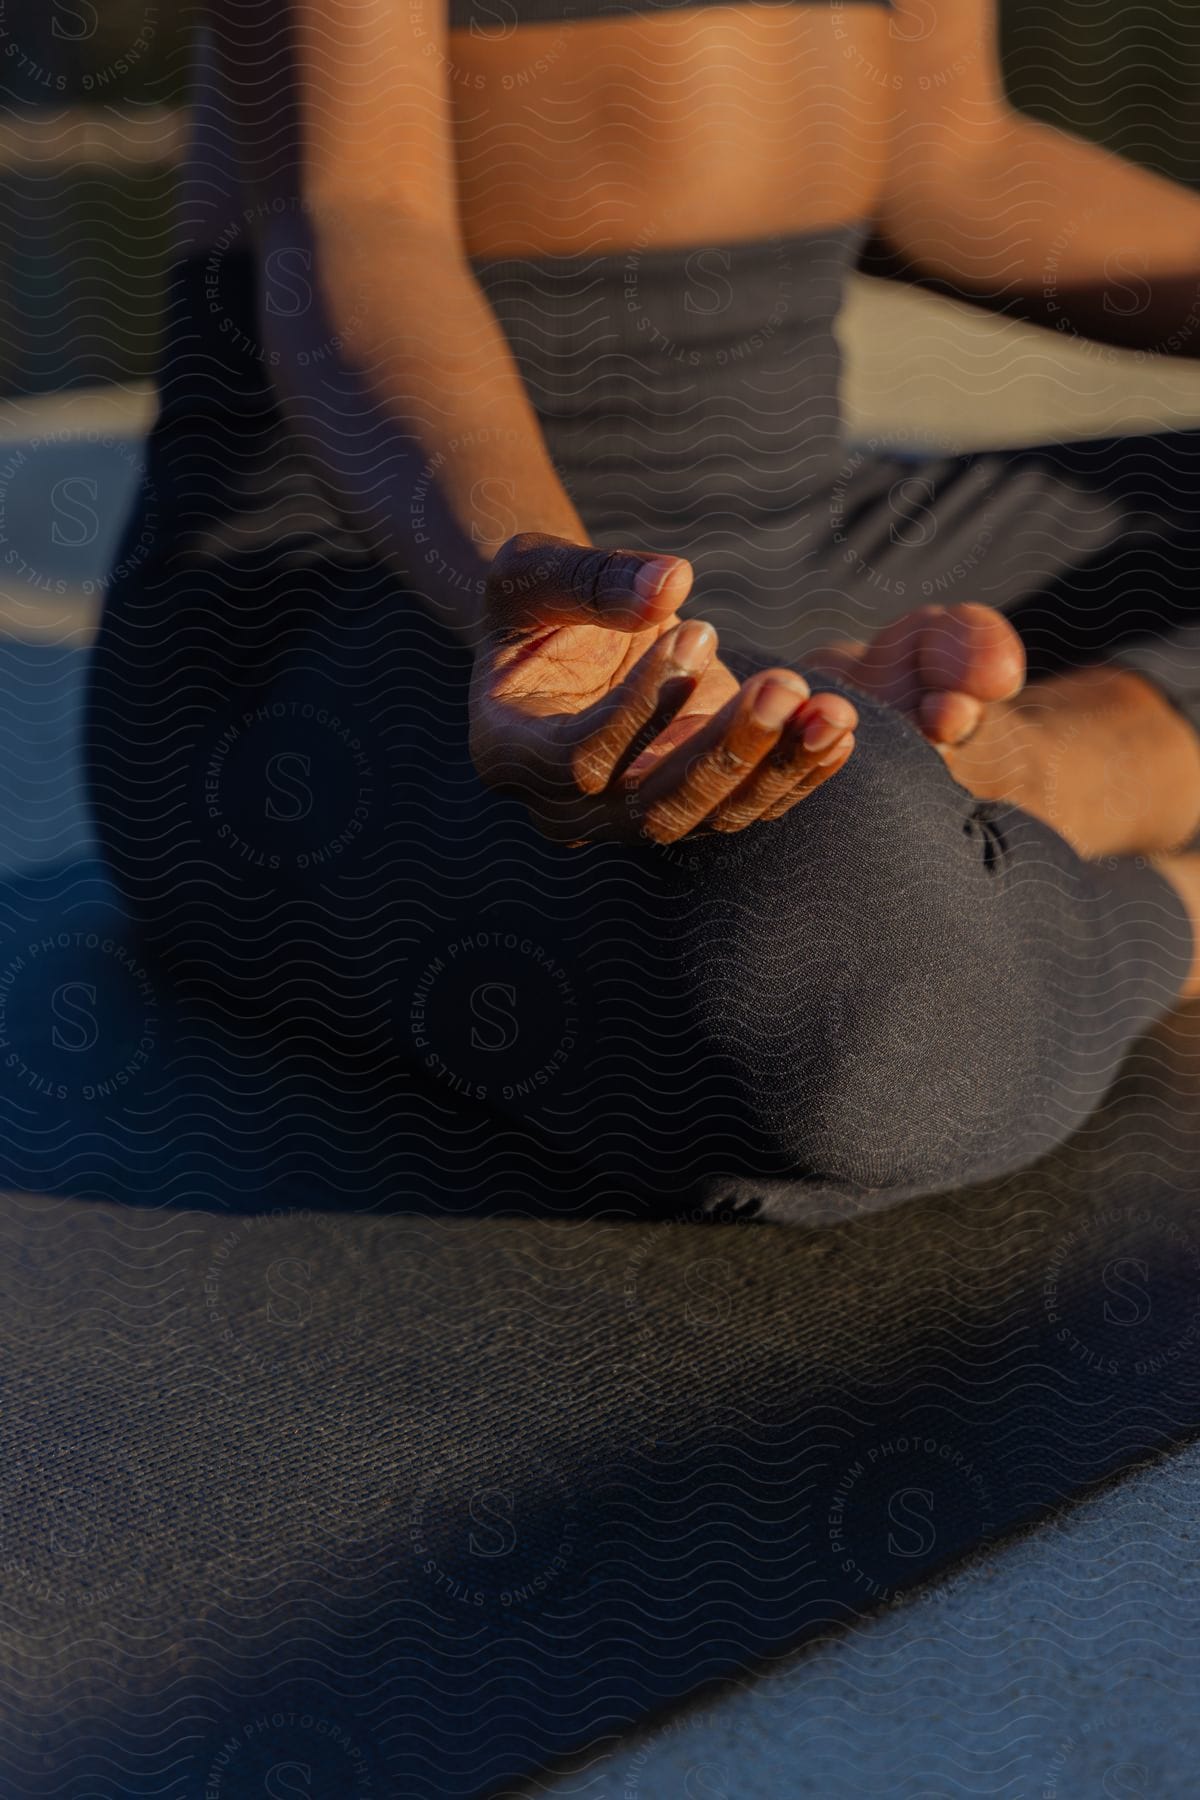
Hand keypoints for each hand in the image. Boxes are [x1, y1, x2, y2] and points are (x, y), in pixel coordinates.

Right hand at [469, 533, 857, 843]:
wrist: (569, 632)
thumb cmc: (538, 600)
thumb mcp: (535, 571)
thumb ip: (590, 579)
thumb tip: (671, 583)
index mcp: (511, 753)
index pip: (579, 759)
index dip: (641, 708)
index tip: (696, 630)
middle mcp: (570, 805)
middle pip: (652, 807)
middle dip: (723, 752)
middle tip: (780, 685)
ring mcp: (635, 811)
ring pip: (710, 818)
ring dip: (775, 767)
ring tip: (831, 712)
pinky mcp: (692, 801)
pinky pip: (748, 806)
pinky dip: (798, 773)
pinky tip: (838, 727)